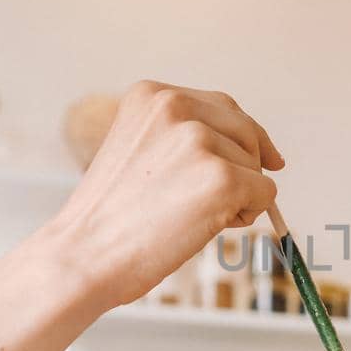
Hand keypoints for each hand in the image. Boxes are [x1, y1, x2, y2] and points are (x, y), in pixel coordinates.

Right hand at [43, 81, 285, 308]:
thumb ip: (181, 139)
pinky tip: (206, 227)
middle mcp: (176, 107)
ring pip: (257, 167)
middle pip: (247, 131)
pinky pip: (265, 194)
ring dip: (239, 197)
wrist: (82, 255)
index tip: (267, 158)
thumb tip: (254, 150)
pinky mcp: (222, 178)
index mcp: (151, 95)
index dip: (245, 137)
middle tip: (217, 203)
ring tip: (190, 217)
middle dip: (245, 167)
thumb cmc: (109, 217)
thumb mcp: (138, 151)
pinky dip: (247, 216)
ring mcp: (200, 141)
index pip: (222, 106)